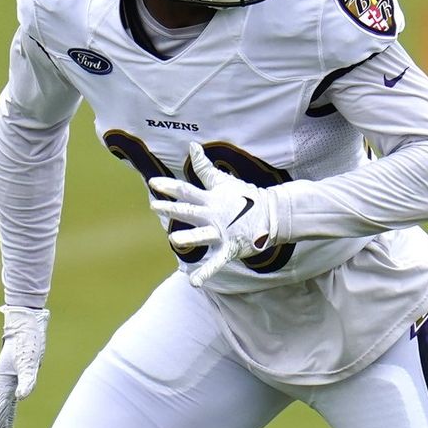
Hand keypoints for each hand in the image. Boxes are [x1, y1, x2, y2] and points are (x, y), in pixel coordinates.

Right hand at [0, 305, 49, 427]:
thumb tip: (23, 397)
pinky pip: (9, 410)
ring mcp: (8, 387)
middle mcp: (3, 390)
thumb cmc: (27, 340)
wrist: (25, 324)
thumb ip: (28, 379)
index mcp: (3, 387)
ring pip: (1, 418)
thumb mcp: (29, 360)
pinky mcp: (16, 383)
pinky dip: (8, 422)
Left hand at [147, 142, 278, 287]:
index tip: (154, 183)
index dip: (170, 187)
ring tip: (174, 239)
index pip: (187, 191)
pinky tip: (194, 282)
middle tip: (155, 205)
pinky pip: (217, 262)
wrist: (273, 214)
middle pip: (191, 211)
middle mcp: (214, 215)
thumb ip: (205, 167)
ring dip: (190, 237)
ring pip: (203, 235)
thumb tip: (192, 145)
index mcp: (211, 199)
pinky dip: (206, 273)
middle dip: (173, 208)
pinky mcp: (230, 248)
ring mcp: (222, 232)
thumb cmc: (244, 197)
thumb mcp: (223, 181)